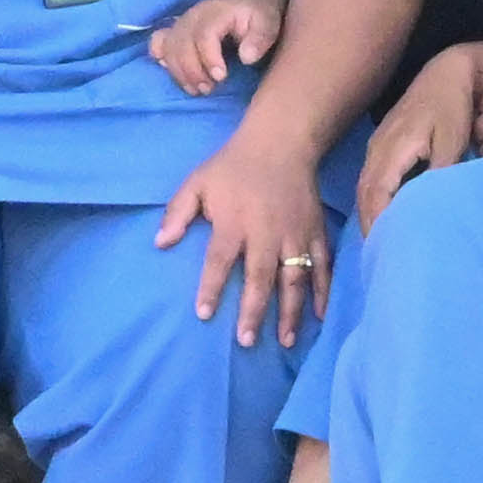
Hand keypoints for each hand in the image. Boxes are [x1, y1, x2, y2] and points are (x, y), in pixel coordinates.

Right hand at [145, 0, 286, 96]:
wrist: (250, 0)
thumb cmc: (259, 15)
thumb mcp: (268, 23)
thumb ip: (260, 39)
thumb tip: (246, 58)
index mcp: (216, 11)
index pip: (204, 35)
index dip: (208, 59)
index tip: (221, 78)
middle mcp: (193, 15)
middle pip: (181, 43)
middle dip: (192, 71)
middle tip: (208, 89)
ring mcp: (182, 22)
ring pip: (168, 47)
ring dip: (178, 72)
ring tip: (196, 89)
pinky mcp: (176, 30)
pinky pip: (158, 42)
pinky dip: (162, 59)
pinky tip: (175, 73)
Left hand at [160, 135, 334, 349]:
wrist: (281, 141)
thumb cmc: (233, 166)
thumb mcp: (198, 181)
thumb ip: (177, 212)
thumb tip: (160, 243)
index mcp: (235, 220)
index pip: (220, 259)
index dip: (211, 287)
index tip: (204, 313)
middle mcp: (267, 231)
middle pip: (260, 275)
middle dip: (254, 309)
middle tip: (246, 340)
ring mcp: (295, 233)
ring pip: (295, 278)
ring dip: (290, 311)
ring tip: (285, 340)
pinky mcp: (316, 232)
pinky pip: (323, 266)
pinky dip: (323, 291)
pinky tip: (319, 317)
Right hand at [354, 44, 482, 230]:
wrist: (446, 73)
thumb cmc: (452, 108)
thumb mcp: (451, 141)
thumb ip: (439, 172)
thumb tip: (428, 205)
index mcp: (392, 151)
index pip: (376, 195)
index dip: (377, 223)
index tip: (384, 248)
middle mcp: (377, 150)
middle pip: (365, 194)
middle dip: (369, 224)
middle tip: (379, 254)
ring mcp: (377, 145)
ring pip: (366, 187)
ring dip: (370, 212)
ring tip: (380, 239)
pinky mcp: (383, 143)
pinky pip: (372, 178)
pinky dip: (375, 199)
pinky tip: (384, 212)